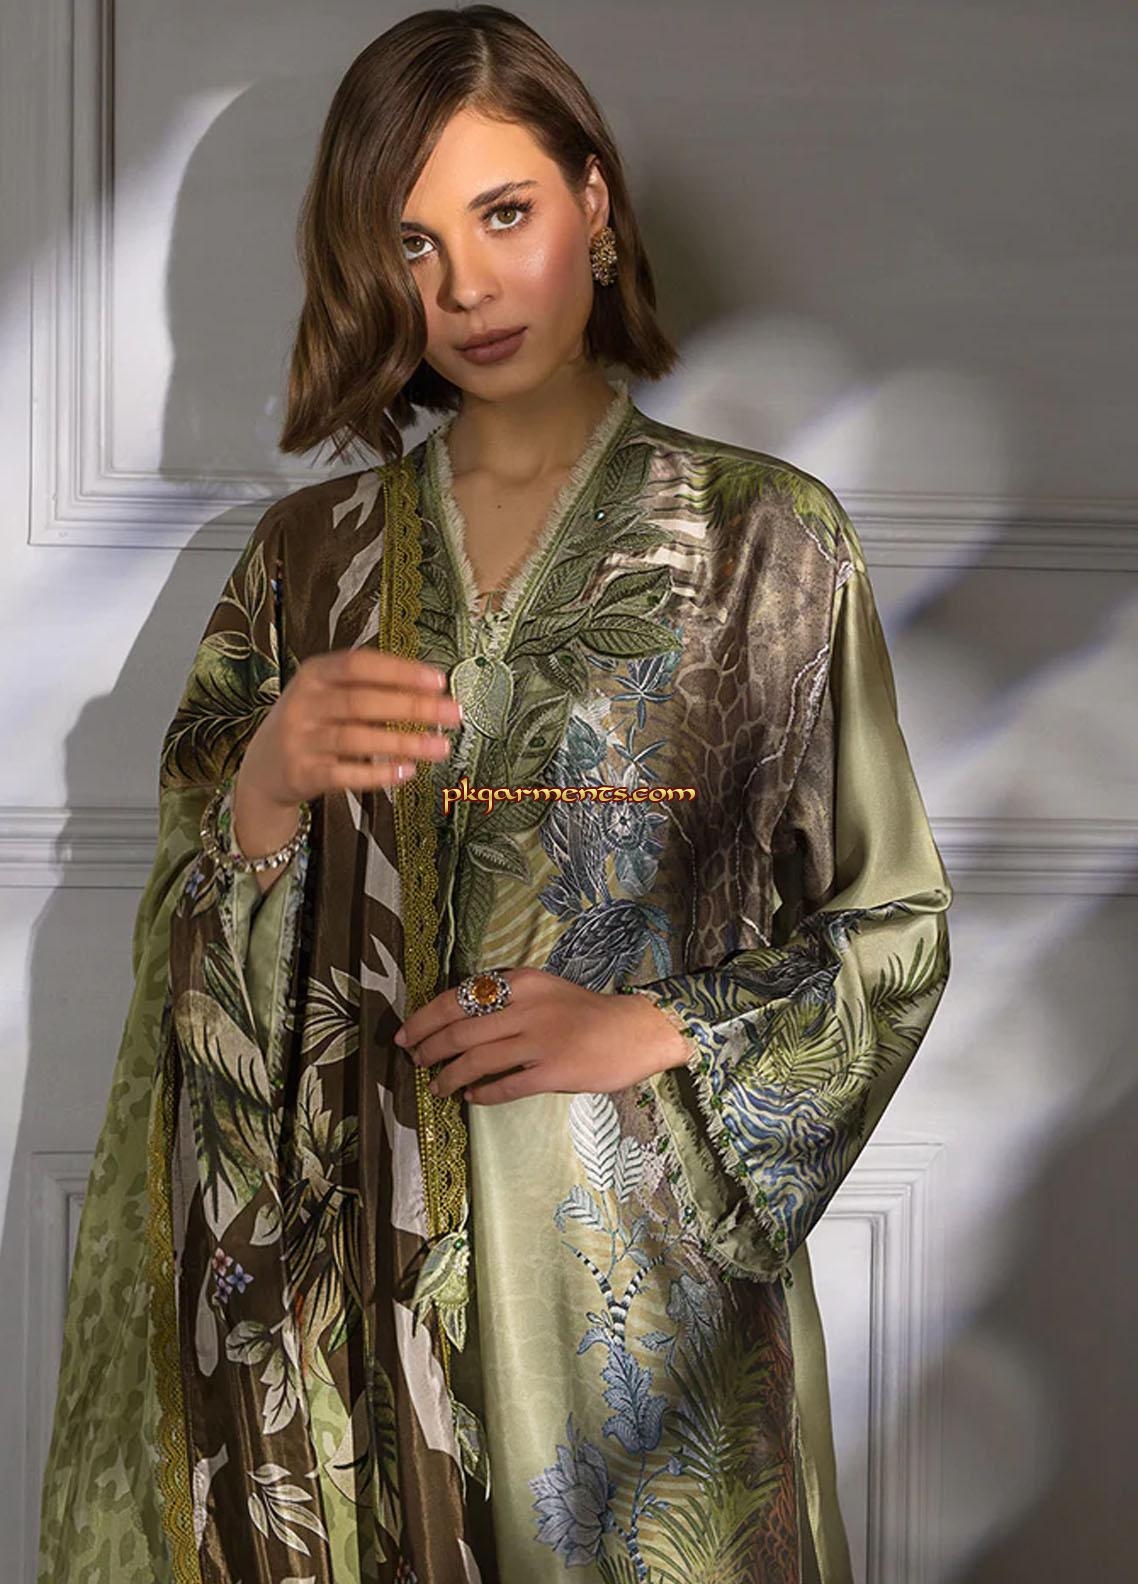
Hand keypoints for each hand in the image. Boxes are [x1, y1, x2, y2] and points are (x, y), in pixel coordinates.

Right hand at [238, 649, 462, 810]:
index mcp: (315, 674)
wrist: (263, 768)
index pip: (360, 664)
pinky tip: (407, 772)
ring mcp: (300, 739)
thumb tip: (430, 691)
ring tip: (439, 747)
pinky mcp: (302, 773)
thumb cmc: (311, 724)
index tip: (438, 680)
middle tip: (452, 714)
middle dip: (413, 708)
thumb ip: (370, 688)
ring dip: (403, 743)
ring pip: (356, 739)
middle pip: (363, 701)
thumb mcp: (328, 694)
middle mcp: (305, 703)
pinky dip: (378, 774)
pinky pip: (344, 774)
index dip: (400, 671)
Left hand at [392, 967, 691, 1105]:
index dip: (425, 1018)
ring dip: (448, 1075)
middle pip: (459, 1029)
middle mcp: (526, 1007)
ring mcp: (539, 1040)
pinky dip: (482, 1093)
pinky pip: (505, 1086)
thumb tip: (460, 1021)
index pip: (457, 997)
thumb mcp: (544, 991)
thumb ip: (508, 1000)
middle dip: (429, 1048)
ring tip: (436, 1087)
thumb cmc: (587, 1013)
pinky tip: (471, 1098)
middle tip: (414, 1061)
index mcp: (521, 982)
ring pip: (475, 1059)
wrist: (638, 1031)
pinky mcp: (553, 1071)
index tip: (406, 1033)